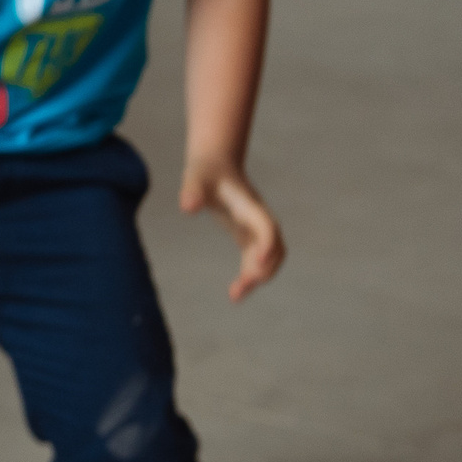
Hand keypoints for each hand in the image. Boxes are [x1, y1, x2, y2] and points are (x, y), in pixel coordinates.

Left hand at [180, 160, 283, 300]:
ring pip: (269, 257)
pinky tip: (236, 291)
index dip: (266, 243)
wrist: (215, 165)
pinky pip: (257, 259)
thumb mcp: (194, 177)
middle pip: (273, 247)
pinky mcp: (249, 235)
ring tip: (236, 296)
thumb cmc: (205, 171)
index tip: (257, 262)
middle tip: (240, 289)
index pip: (265, 226)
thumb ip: (192, 191)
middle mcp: (258, 218)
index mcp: (249, 205)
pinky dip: (251, 274)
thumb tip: (188, 207)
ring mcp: (257, 228)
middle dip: (262, 268)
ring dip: (258, 276)